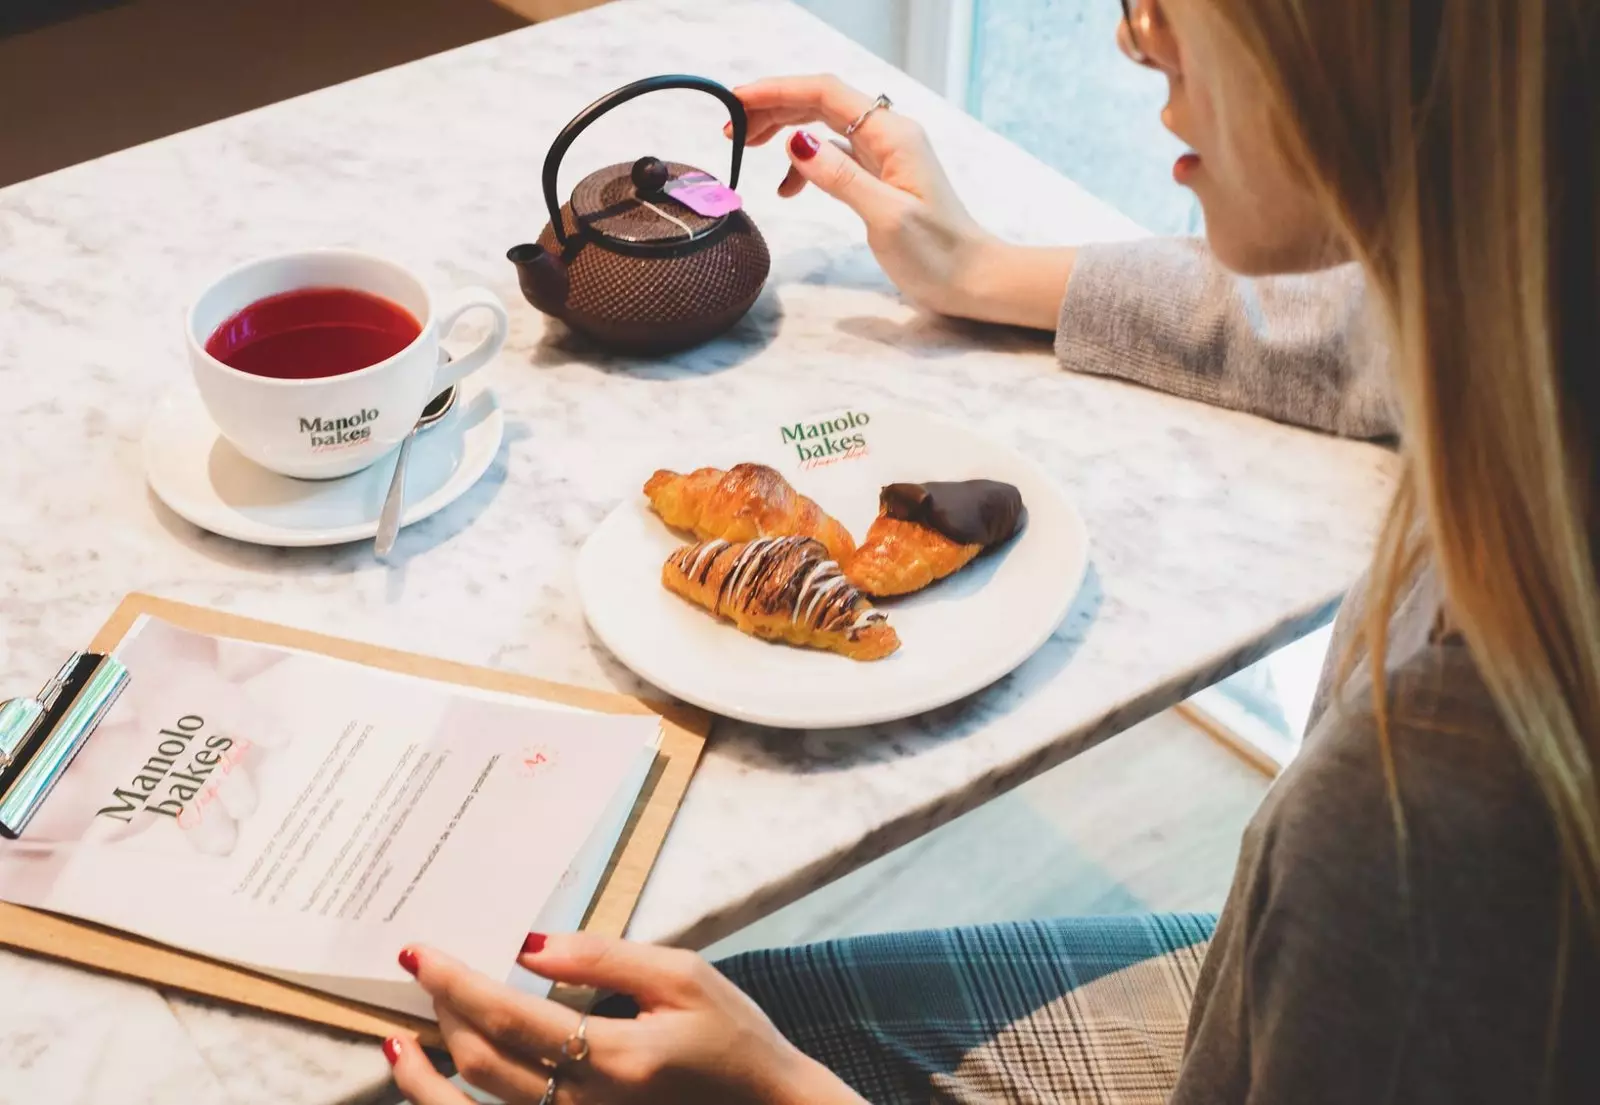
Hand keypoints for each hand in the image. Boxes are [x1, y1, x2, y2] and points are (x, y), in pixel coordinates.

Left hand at [387, 934, 866, 1104]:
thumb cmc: (732, 1037)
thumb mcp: (683, 976)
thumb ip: (606, 956)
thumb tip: (532, 945)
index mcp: (615, 1058)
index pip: (508, 1016)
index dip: (456, 982)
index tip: (420, 952)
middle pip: (480, 1061)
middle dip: (441, 1010)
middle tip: (424, 970)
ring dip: (428, 1072)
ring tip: (405, 1037)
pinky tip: (436, 1082)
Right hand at [730, 74, 1075, 330]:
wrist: (972, 279)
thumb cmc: (937, 254)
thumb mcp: (885, 217)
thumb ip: (840, 178)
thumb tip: (796, 142)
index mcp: (891, 134)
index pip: (824, 93)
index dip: (777, 91)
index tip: (736, 101)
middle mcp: (888, 135)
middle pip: (820, 102)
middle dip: (773, 108)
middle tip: (730, 129)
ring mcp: (884, 155)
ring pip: (823, 126)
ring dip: (784, 131)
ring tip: (746, 149)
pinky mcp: (880, 177)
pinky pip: (834, 156)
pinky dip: (805, 165)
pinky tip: (787, 189)